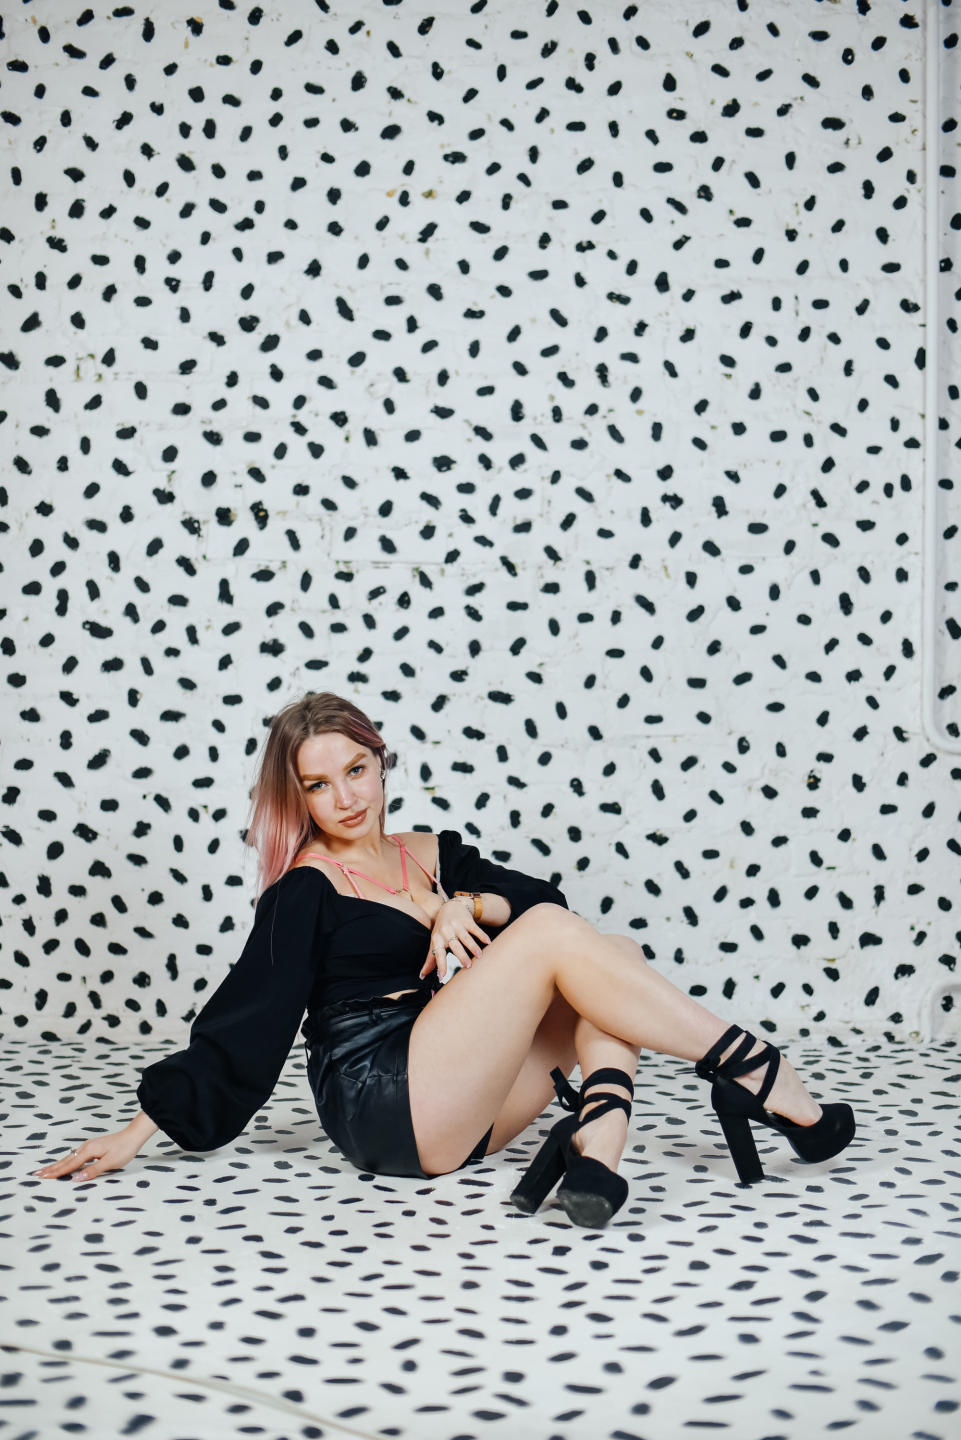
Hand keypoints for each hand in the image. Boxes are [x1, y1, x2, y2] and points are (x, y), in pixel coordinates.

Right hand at [31, 1126, 145, 1182]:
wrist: (133, 1135)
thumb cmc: (124, 1149)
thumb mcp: (110, 1163)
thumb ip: (92, 1171)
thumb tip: (75, 1179)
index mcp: (88, 1151)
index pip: (69, 1165)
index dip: (56, 1173)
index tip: (43, 1177)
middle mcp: (85, 1147)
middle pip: (65, 1160)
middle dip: (51, 1168)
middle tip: (37, 1174)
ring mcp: (88, 1146)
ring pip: (69, 1157)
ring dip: (57, 1164)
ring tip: (46, 1170)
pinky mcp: (92, 1147)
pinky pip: (75, 1156)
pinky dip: (66, 1161)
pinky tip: (64, 1163)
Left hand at [420, 897, 490, 980]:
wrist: (450, 907)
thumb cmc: (442, 929)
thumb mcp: (434, 941)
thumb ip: (430, 959)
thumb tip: (422, 976)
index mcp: (437, 939)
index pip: (438, 953)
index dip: (440, 965)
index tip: (441, 977)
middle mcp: (446, 931)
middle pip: (454, 945)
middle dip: (461, 955)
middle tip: (468, 966)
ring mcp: (457, 925)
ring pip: (466, 937)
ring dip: (473, 947)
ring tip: (479, 956)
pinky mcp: (467, 920)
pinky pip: (475, 929)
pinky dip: (482, 935)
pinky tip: (488, 942)